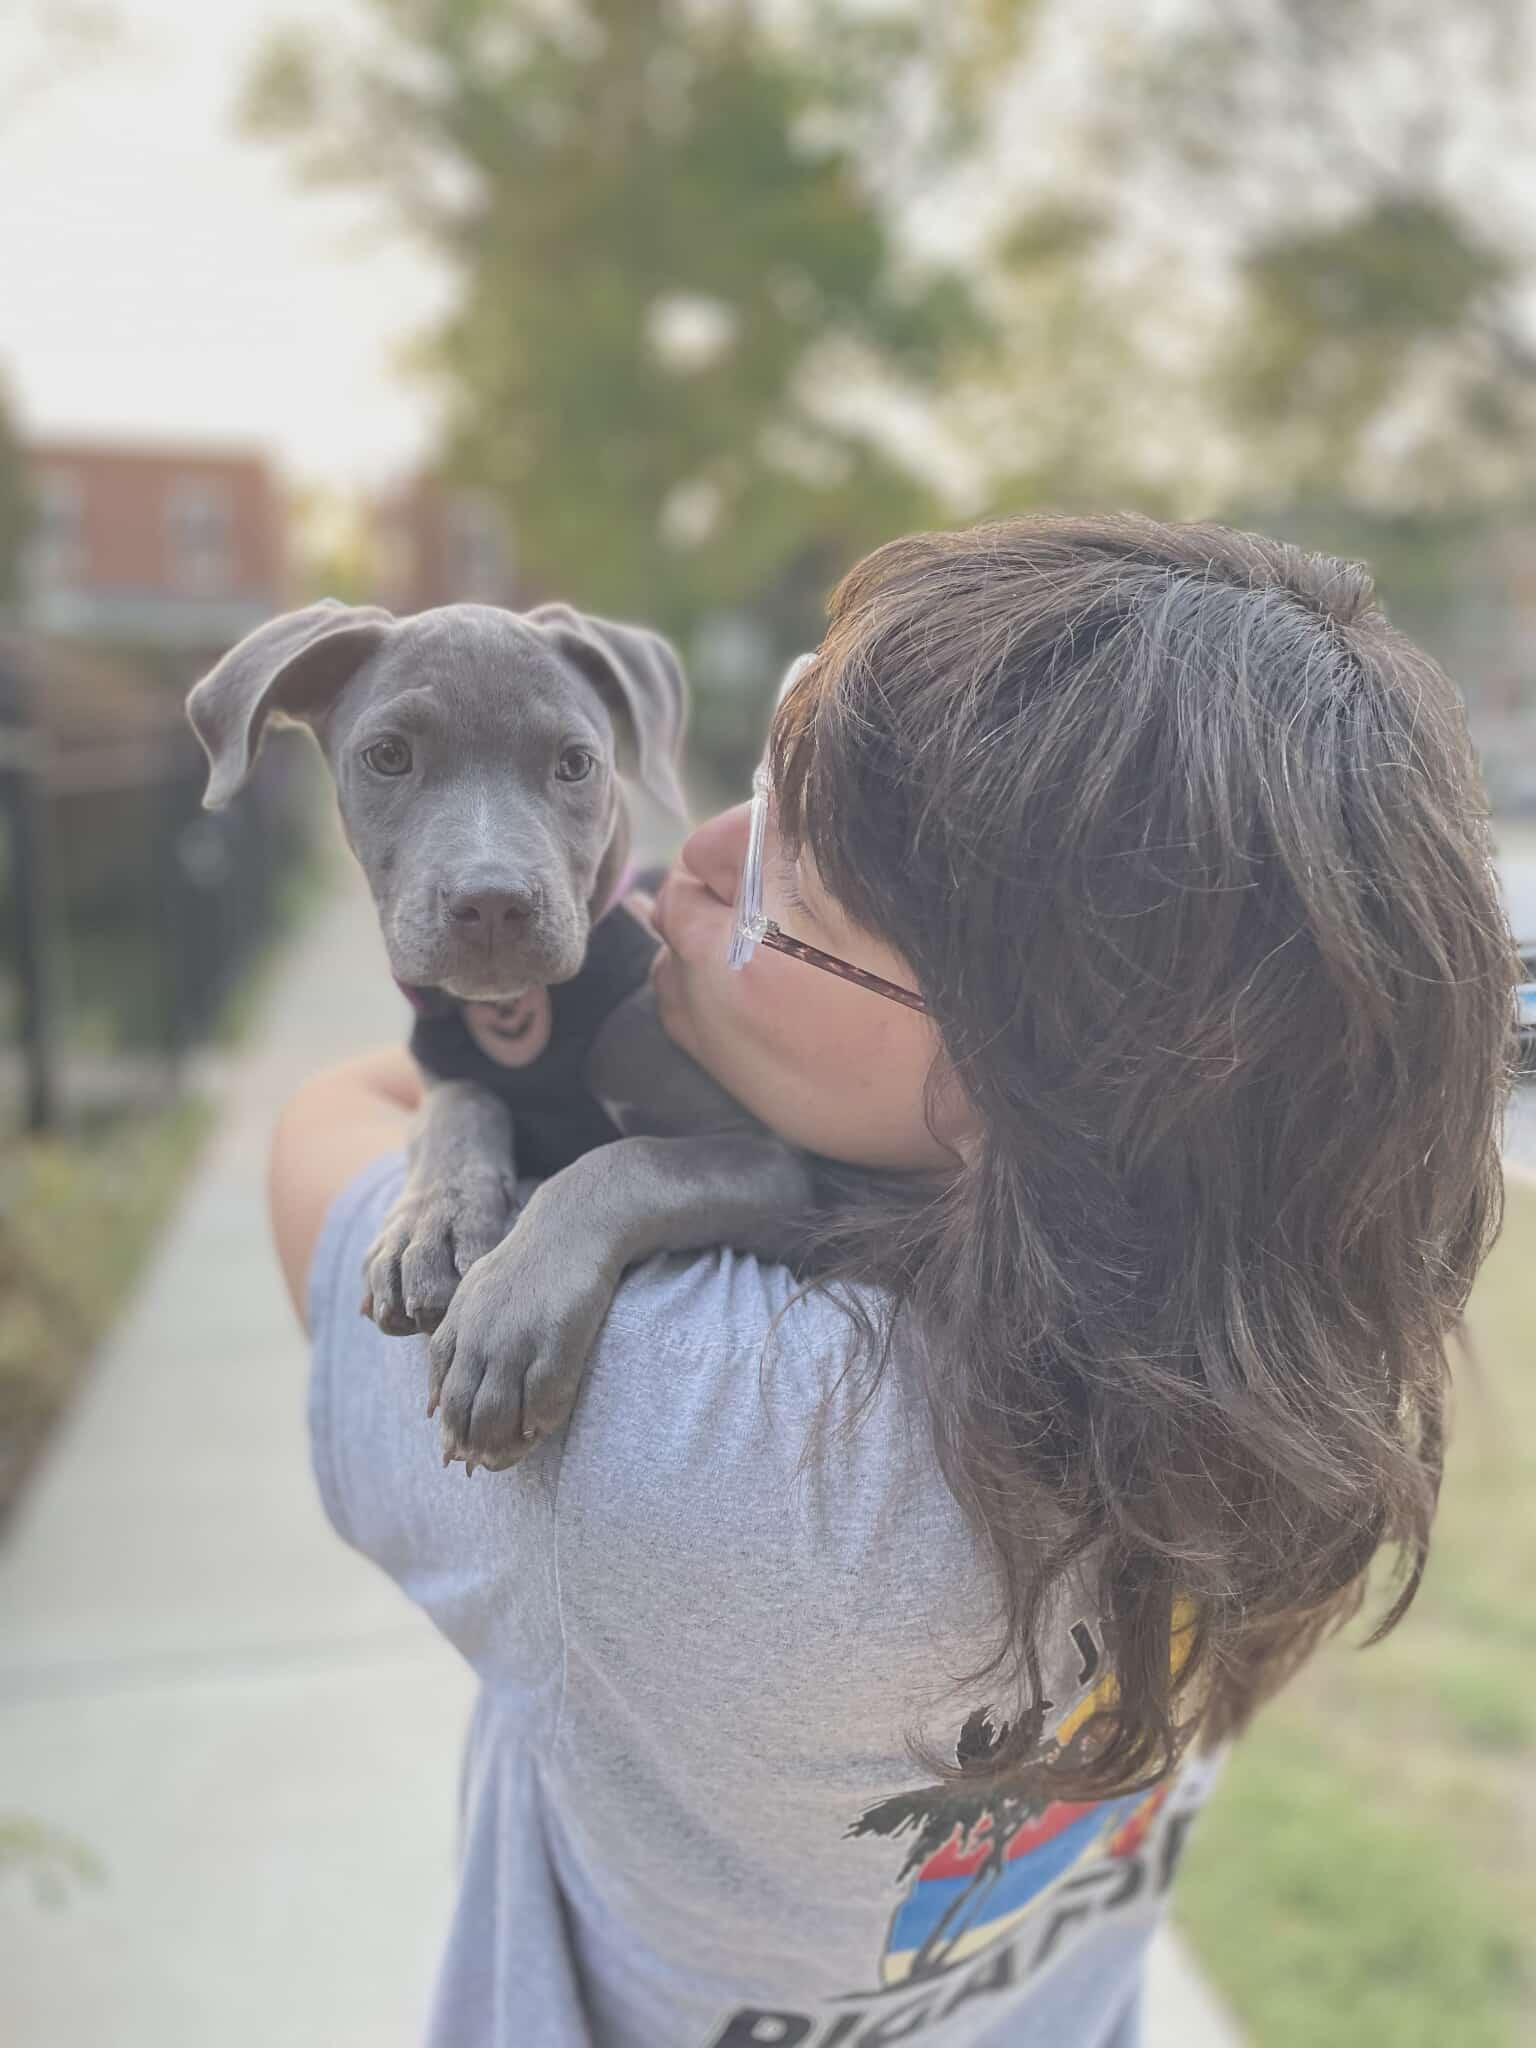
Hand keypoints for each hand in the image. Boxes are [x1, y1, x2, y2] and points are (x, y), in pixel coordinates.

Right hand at [361, 1166, 518, 1334]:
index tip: (467, 1302)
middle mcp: (432, 1216)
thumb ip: (511, 1233)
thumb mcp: (512, 1199)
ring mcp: (403, 1224)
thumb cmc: (491, 1191)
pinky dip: (370, 1289)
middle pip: (422, 1257)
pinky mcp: (384, 1233)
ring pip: (388, 1261)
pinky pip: (371, 1262)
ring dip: (389, 1296)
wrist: (450, 1153)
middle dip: (423, 1293)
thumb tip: (519, 1271)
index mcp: (474, 1207)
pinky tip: (373, 1312)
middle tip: (429, 1322)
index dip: (466, 1272)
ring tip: (395, 1324)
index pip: (470, 1239)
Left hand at [424, 1179, 620, 1470]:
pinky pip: (544, 1398)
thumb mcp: (472, 1299)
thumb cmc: (524, 1268)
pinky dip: (539, 1421)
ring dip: (502, 1446)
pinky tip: (542, 1428)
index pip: (444, 1395)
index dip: (451, 1430)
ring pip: (498, 1414)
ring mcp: (518, 1340)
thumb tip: (431, 1410)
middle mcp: (481, 1337)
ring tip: (511, 1456)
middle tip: (485, 1466)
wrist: (570, 1226)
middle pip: (465, 1411)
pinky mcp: (558, 1339)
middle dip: (472, 1446)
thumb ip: (451, 1349)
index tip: (460, 1453)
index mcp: (458, 1327)